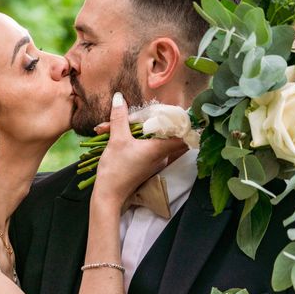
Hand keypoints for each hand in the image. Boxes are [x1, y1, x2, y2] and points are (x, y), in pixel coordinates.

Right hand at [93, 92, 186, 208]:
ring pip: (152, 138)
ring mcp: (154, 161)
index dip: (185, 122)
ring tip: (112, 127)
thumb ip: (120, 118)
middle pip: (165, 132)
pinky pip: (145, 146)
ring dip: (135, 129)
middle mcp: (161, 155)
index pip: (183, 134)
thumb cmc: (116, 170)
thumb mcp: (116, 140)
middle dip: (149, 120)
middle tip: (136, 113)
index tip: (184, 111)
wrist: (108, 196)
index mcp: (159, 148)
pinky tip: (115, 134)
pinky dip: (133, 138)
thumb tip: (119, 97)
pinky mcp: (146, 164)